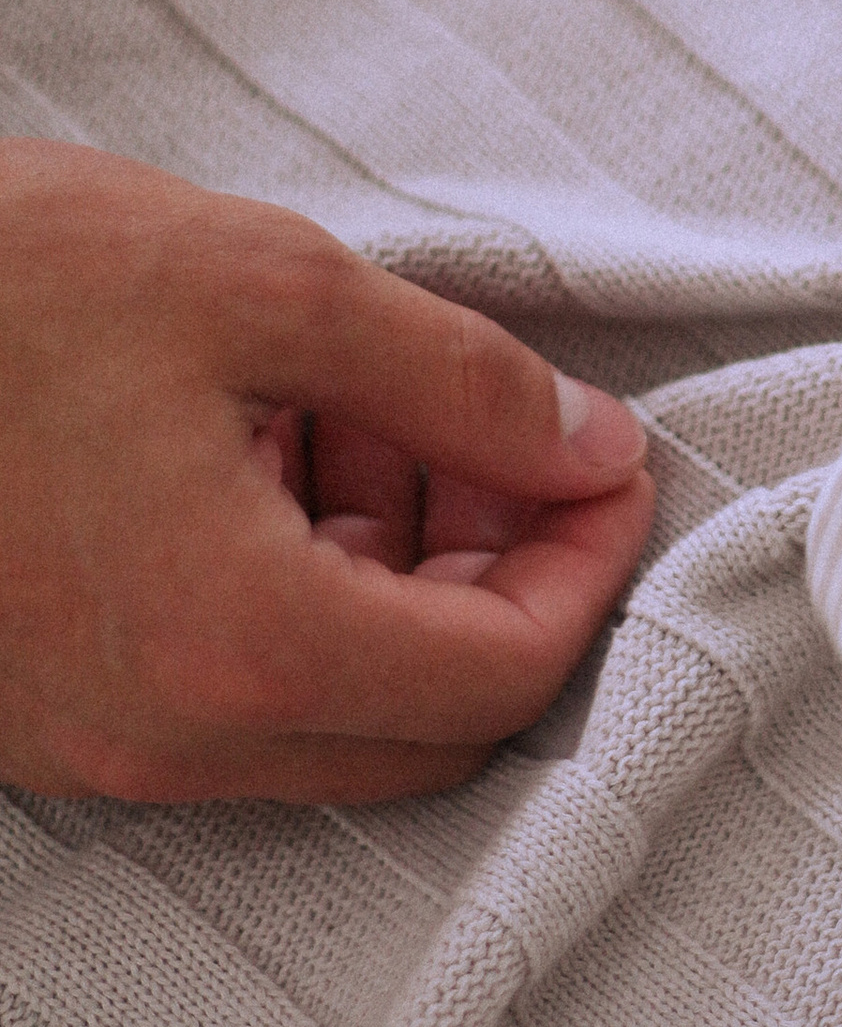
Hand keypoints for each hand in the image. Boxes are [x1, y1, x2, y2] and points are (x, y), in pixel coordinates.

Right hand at [0, 144, 655, 803]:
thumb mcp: (258, 280)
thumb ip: (456, 376)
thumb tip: (585, 442)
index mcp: (240, 641)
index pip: (506, 669)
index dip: (586, 558)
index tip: (600, 456)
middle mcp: (170, 738)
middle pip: (432, 724)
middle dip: (497, 580)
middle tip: (492, 434)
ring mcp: (94, 745)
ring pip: (329, 713)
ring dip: (392, 577)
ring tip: (358, 408)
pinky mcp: (39, 720)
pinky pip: (224, 696)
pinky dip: (289, 591)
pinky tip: (259, 446)